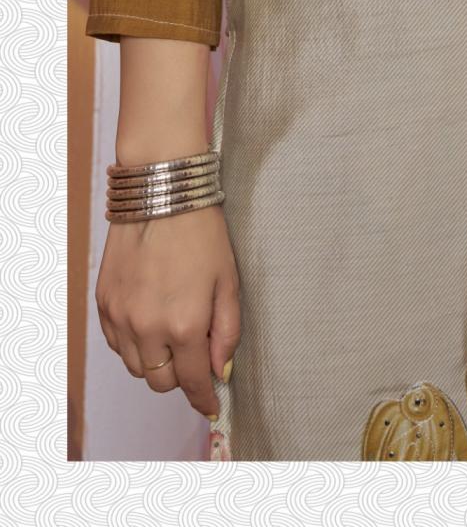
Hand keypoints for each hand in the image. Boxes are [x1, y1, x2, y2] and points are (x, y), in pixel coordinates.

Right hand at [95, 202, 240, 421]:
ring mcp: (121, 317)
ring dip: (156, 362)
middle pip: (161, 382)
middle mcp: (148, 328)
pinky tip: (150, 323)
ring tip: (173, 335)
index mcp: (184, 325)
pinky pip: (117, 344)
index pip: (193, 381)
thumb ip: (227, 330)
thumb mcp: (229, 280)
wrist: (161, 194)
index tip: (211, 405)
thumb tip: (221, 369)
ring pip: (137, 368)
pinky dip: (134, 344)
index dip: (204, 398)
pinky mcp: (103, 304)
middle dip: (181, 377)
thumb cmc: (203, 233)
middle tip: (195, 356)